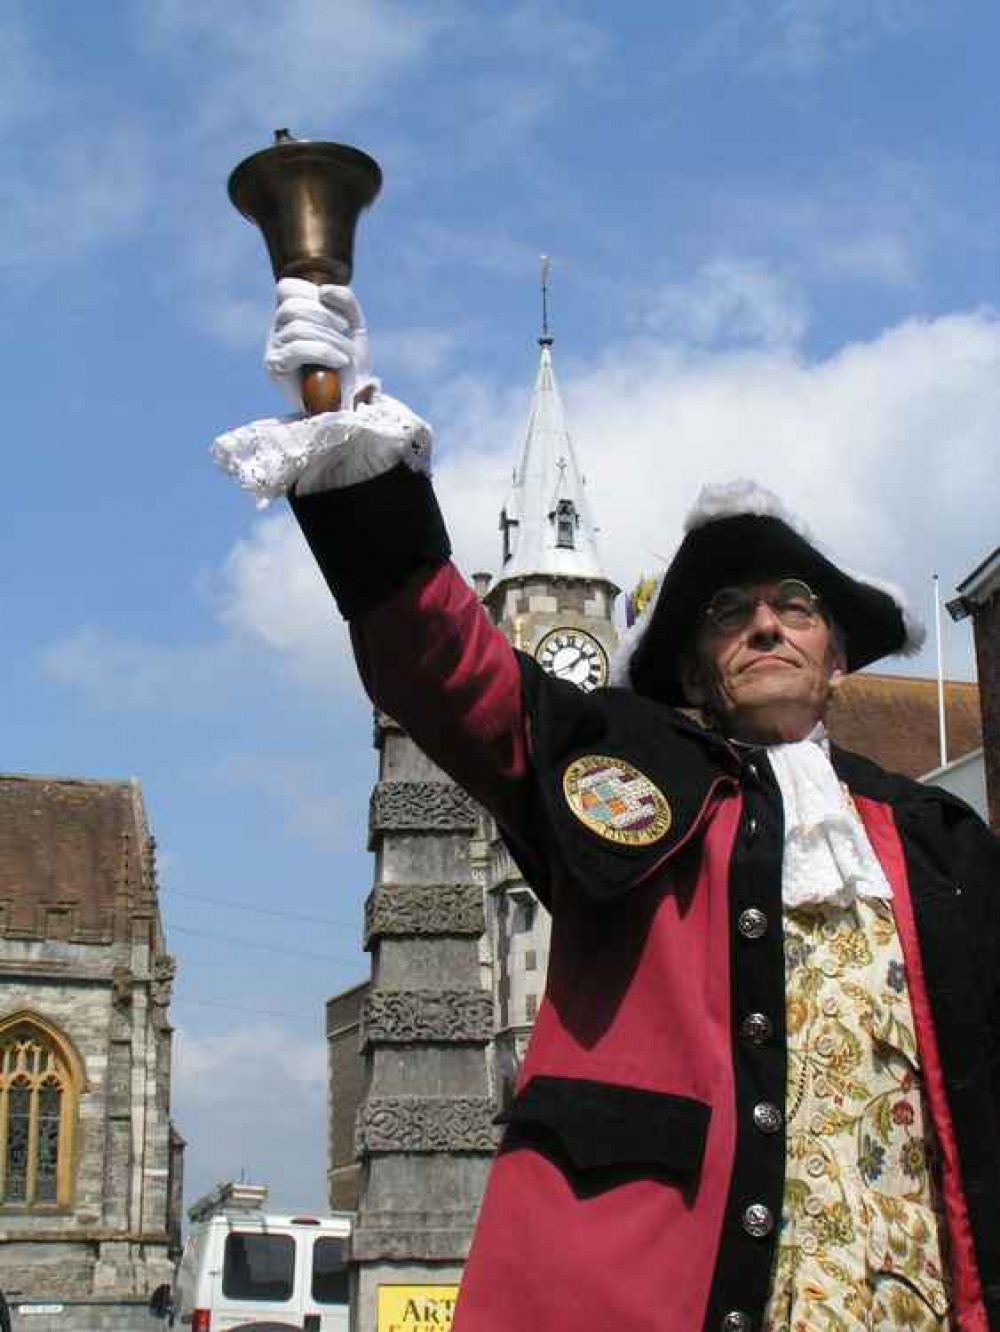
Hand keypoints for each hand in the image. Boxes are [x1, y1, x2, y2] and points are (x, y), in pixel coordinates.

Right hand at [264, 278, 375, 410]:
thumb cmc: (349, 361)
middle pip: (293, 307)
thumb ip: (344, 299)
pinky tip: (340, 361)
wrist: (350, 397)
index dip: (312, 294)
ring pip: (297, 328)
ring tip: (347, 355)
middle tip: (347, 334)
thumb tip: (323, 291)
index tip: (336, 315)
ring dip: (330, 339)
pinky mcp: (275, 366)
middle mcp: (276, 329)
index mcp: (290, 315)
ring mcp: (273, 347)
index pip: (286, 288)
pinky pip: (296, 349)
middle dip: (327, 318)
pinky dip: (323, 352)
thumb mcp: (352, 323)